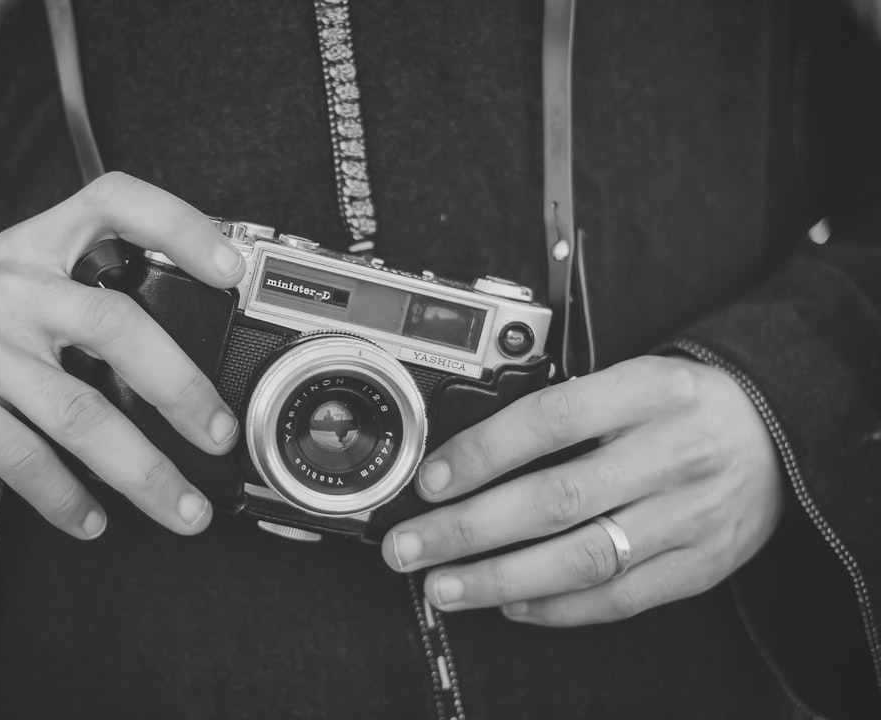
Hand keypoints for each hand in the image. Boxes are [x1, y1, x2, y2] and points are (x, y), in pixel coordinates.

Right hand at [0, 172, 244, 539]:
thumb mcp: (22, 276)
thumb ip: (91, 293)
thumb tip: (189, 362)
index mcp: (41, 244)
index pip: (116, 204)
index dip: (180, 227)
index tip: (232, 270)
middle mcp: (14, 286)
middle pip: (115, 326)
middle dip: (181, 388)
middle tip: (220, 435)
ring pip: (76, 411)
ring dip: (140, 470)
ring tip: (182, 508)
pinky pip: (20, 457)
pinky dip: (64, 497)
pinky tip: (94, 520)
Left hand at [381, 355, 783, 625]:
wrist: (779, 432)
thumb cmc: (683, 404)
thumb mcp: (631, 378)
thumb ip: (564, 409)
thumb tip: (469, 455)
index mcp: (648, 391)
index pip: (550, 421)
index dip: (482, 453)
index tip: (431, 481)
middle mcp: (671, 454)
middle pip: (555, 499)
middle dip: (469, 530)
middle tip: (411, 546)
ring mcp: (689, 516)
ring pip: (582, 558)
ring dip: (500, 578)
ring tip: (444, 586)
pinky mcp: (700, 565)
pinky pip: (619, 597)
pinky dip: (557, 607)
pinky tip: (510, 603)